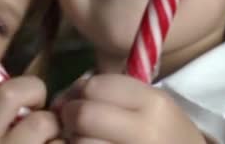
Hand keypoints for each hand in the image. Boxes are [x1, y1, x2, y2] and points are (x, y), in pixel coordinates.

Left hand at [54, 73, 206, 143]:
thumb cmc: (165, 136)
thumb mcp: (150, 107)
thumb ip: (108, 94)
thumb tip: (60, 100)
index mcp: (154, 102)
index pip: (95, 85)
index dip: (82, 92)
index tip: (84, 102)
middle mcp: (147, 130)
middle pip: (83, 114)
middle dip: (72, 118)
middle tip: (76, 126)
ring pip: (81, 142)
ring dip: (76, 141)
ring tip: (88, 141)